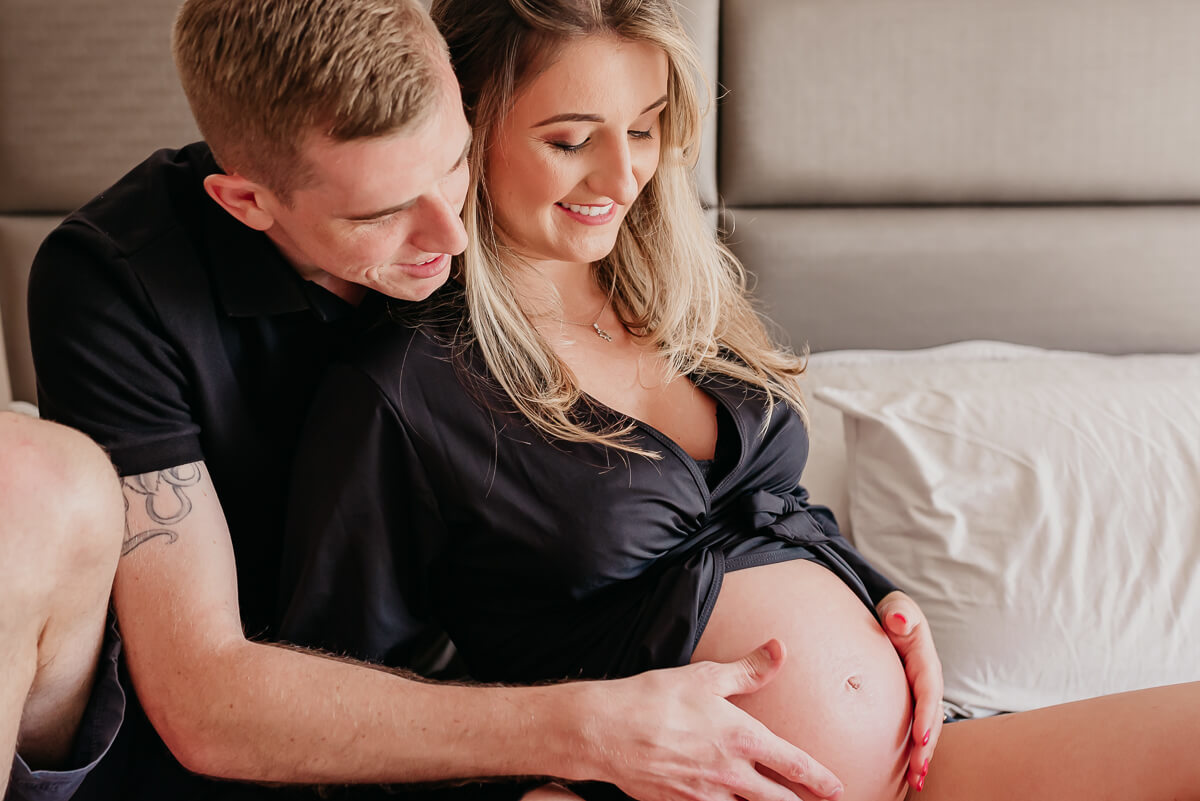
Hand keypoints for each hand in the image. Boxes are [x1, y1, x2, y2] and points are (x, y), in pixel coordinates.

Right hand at [580, 639, 842, 800]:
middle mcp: (729, 773)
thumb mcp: (706, 676)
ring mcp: (705, 795)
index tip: (836, 787)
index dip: (819, 779)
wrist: (606, 731)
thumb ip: (749, 669)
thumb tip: (780, 649)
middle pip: (778, 800)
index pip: (793, 764)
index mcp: (742, 738)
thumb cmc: (655, 698)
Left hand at [876, 591, 943, 791]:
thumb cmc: (894, 614)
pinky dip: (914, 750)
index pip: (927, 691)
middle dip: (926, 746)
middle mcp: (928, 682)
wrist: (893, 617)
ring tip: (915, 782)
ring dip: (923, 755)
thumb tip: (898, 620)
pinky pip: (916, 728)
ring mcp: (921, 694)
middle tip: (918, 771)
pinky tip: (908, 774)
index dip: (926, 715)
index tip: (919, 739)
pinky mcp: (913, 703)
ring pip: (926, 728)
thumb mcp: (898, 609)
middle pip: (931, 718)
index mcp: (925, 662)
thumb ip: (899, 614)